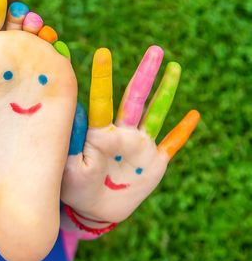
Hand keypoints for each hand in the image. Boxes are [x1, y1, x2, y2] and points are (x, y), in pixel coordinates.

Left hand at [61, 46, 199, 230]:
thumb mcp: (66, 166)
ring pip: (155, 113)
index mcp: (99, 133)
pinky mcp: (154, 163)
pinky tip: (194, 115)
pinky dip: (182, 132)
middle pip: (135, 99)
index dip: (103, 78)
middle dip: (145, 74)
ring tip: (174, 67)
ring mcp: (139, 146)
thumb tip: (72, 111)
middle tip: (154, 50)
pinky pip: (172, 144)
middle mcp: (122, 134)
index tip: (102, 53)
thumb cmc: (72, 186)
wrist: (91, 210)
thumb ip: (69, 141)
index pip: (101, 100)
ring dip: (166, 92)